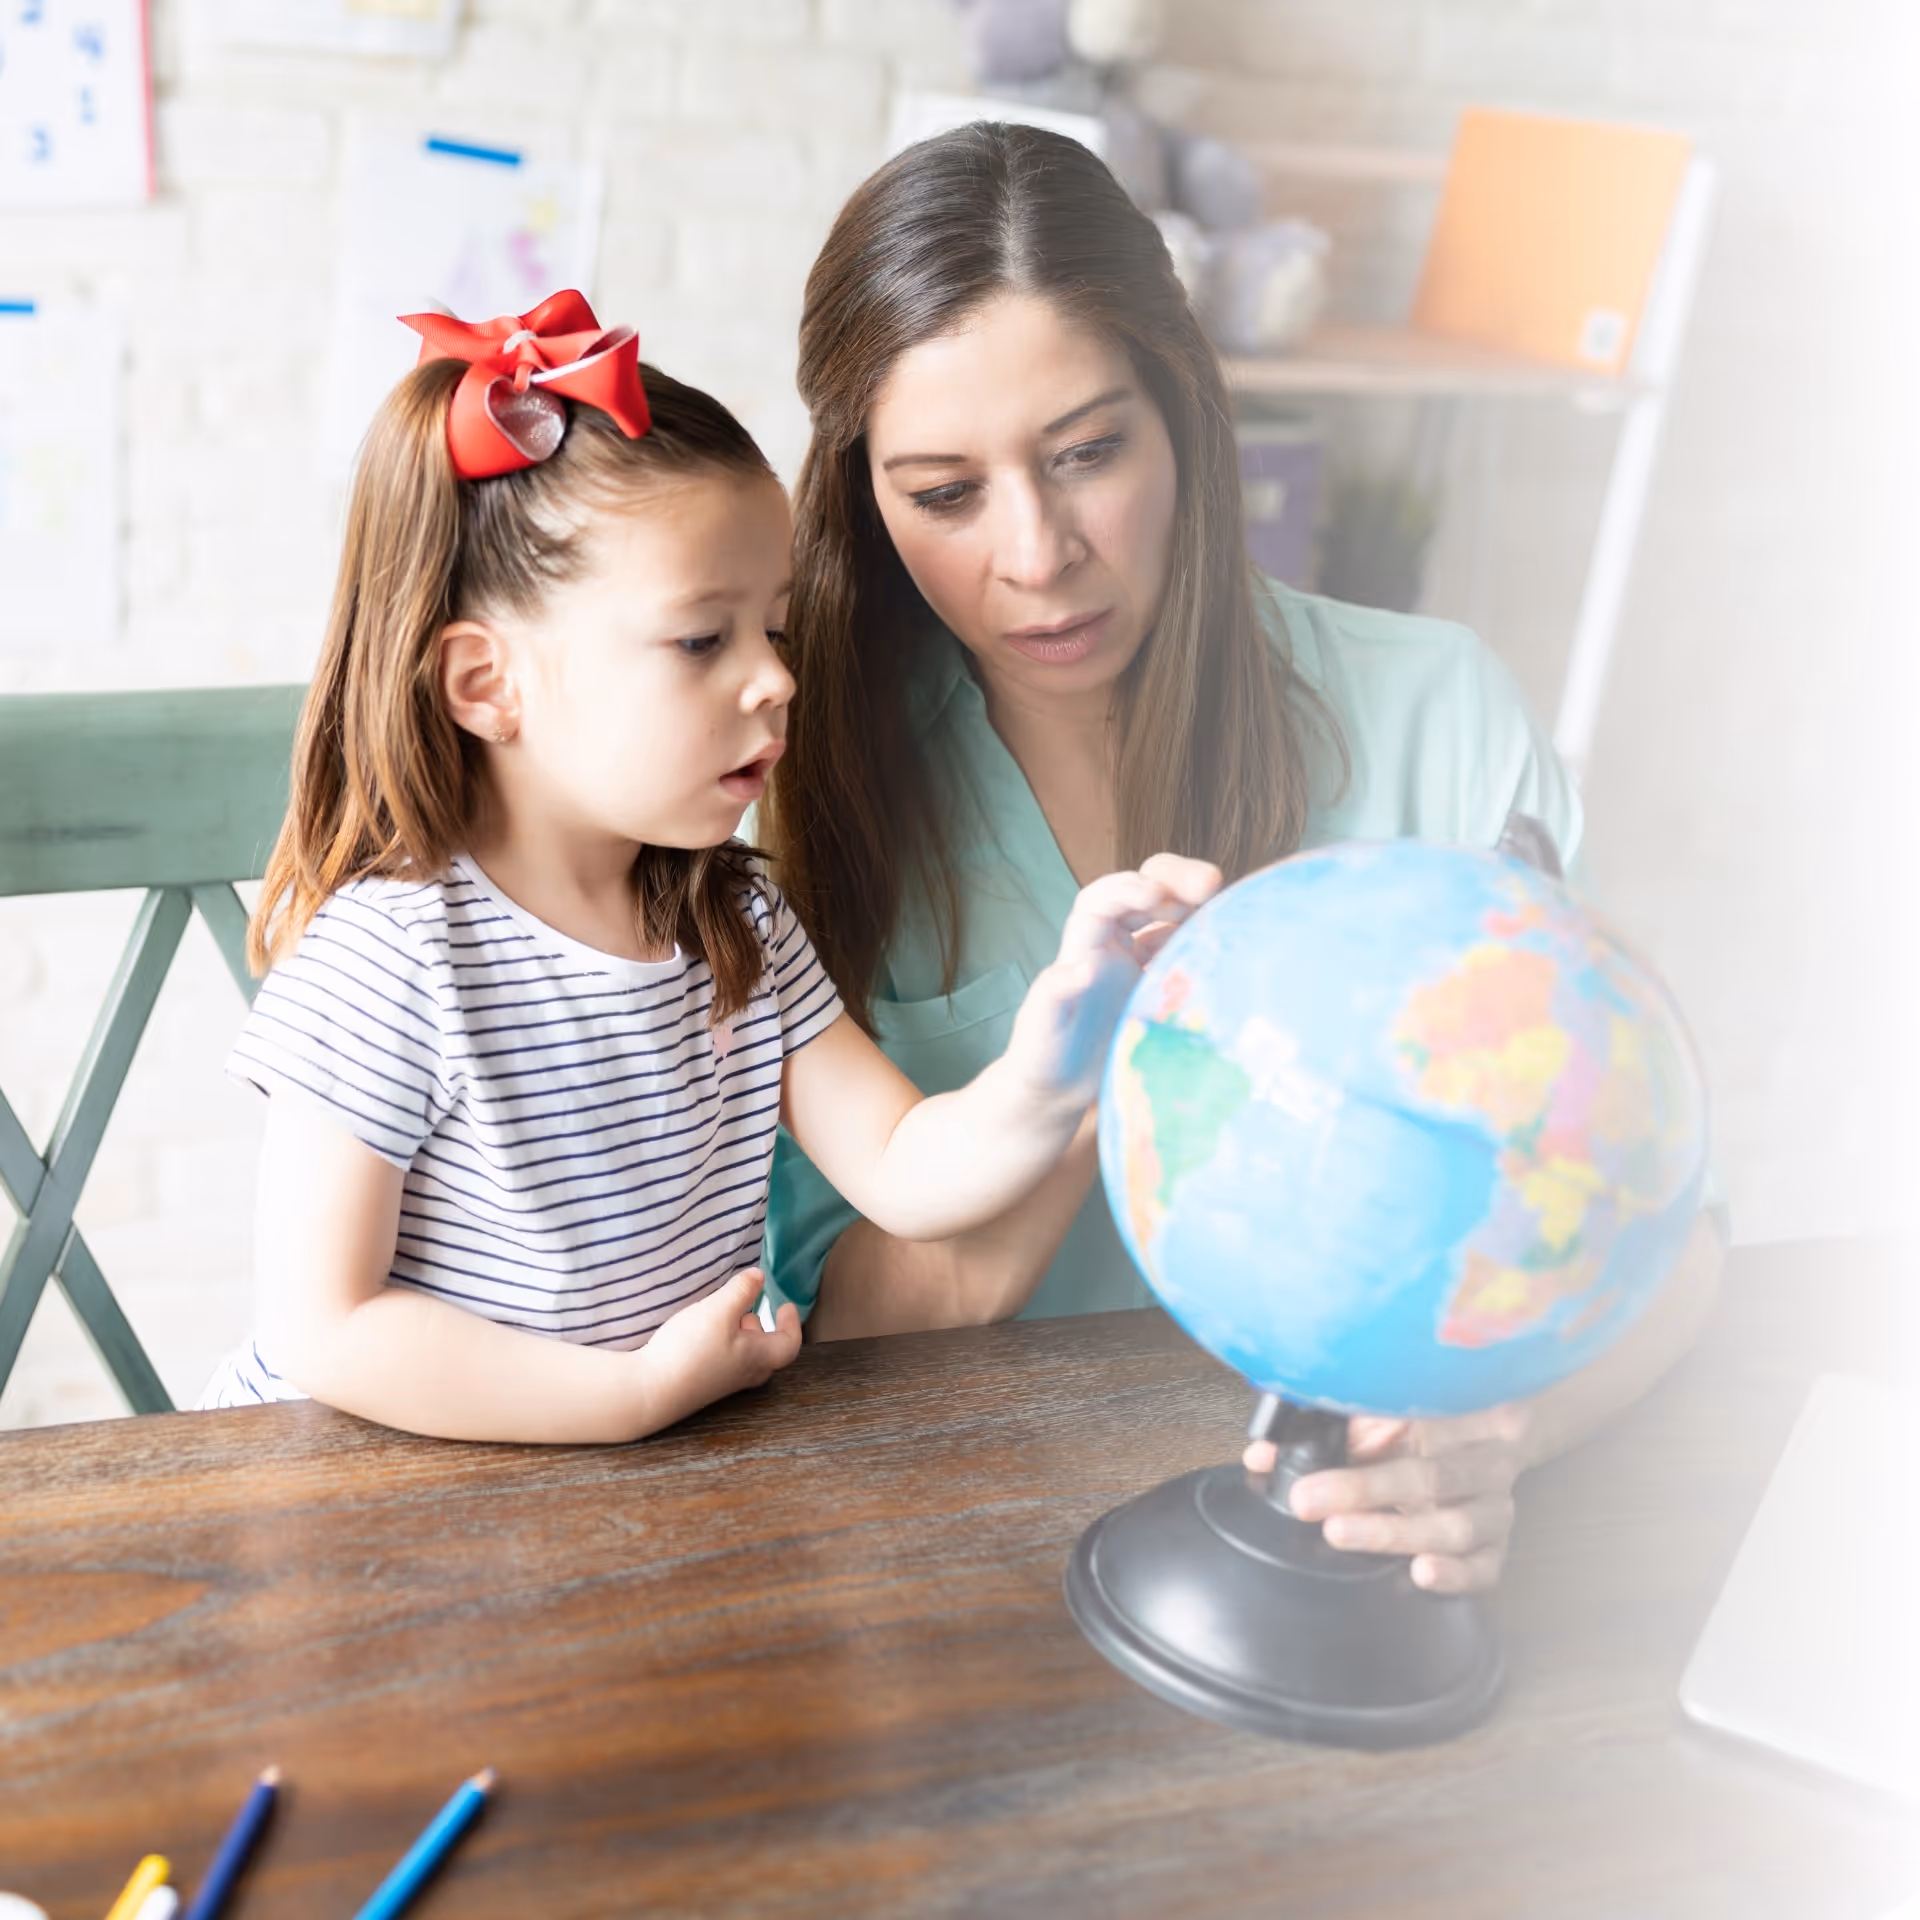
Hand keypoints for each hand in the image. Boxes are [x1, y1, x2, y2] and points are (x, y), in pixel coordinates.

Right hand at [638, 1266, 801, 1432]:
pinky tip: (700, 1333)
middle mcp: (743, 1374)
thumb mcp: (718, 1311)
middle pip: (766, 1354)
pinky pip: (722, 1363)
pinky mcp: (700, 1386)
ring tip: (724, 1317)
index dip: (792, 1325)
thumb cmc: (690, 1350)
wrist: (649, 1391)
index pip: (789, 1345)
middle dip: (763, 1331)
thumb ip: (741, 1291)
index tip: (786, 1306)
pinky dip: (721, 1345)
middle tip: (751, 1313)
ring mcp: (721, 1384)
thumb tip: (759, 1276)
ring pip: (742, 1359)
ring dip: (740, 1337)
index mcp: (757, 1357)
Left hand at [1006, 853, 1222, 1104]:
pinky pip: (1186, 955)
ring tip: (1228, 905)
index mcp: (1083, 945)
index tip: (1159, 895)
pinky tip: (1227, 948)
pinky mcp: (1160, 989)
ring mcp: (1140, 966)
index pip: (1103, 900)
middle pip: (1144, 894)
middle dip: (1175, 880)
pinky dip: (1206, 945)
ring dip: (1198, 907)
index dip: (1130, 887)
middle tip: (1212, 882)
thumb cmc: (1043, 1055)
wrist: (1061, 1089)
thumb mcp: (1042, 1026)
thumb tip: (1084, 966)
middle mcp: (1113, 946)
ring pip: (1171, 919)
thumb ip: (1054, 994)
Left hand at [1244, 1405, 1531, 1592]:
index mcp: (1452, 1417)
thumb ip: (1323, 1431)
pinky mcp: (1499, 1546)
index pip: (1411, 1427)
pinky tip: (1424, 1574)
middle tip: (1308, 1502)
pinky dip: (1460, 1574)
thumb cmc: (1424, 1429)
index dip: (1361, 1444)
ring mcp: (1495, 1506)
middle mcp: (1480, 1461)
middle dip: (1364, 1491)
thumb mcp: (1378, 1417)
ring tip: (1348, 1535)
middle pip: (1429, 1477)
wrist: (1497, 1441)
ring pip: (1459, 1524)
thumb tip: (1259, 1457)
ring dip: (1399, 1532)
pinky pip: (1489, 1566)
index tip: (1307, 1474)